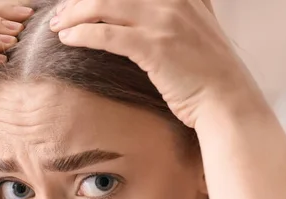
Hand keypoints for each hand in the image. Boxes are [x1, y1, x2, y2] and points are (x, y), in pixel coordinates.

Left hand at [50, 0, 257, 127]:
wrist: (227, 101)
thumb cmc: (211, 75)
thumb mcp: (200, 31)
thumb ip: (181, 14)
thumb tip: (149, 17)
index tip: (85, 2)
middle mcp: (175, 1)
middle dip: (82, 0)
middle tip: (63, 13)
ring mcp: (165, 22)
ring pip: (105, 5)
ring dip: (75, 14)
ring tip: (59, 25)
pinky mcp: (154, 47)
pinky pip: (107, 34)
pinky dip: (82, 34)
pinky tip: (68, 39)